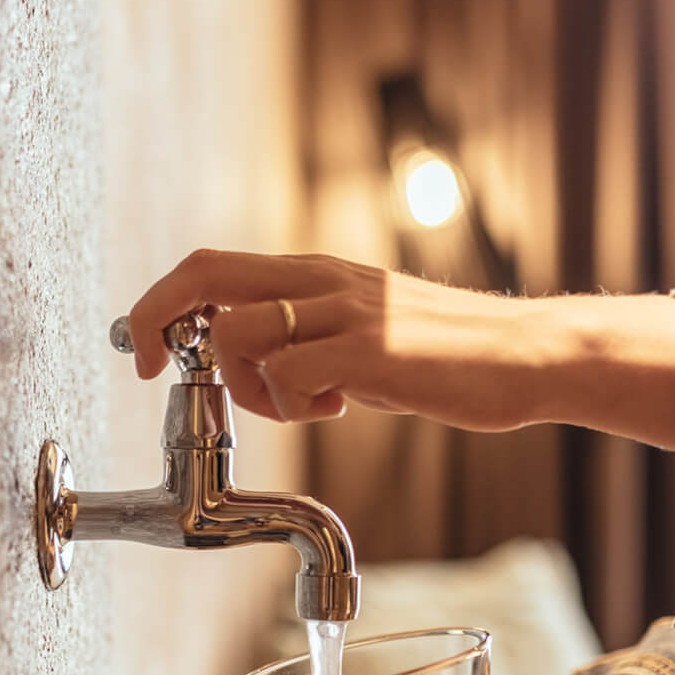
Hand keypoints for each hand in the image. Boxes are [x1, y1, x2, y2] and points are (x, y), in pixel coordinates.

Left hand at [125, 248, 674, 462]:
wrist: (527, 354)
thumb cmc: (445, 353)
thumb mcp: (360, 332)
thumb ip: (305, 341)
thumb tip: (249, 369)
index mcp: (314, 273)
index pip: (210, 265)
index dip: (161, 302)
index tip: (147, 350)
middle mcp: (322, 280)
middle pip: (205, 276)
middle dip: (158, 321)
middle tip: (154, 370)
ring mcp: (347, 311)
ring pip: (238, 334)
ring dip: (244, 385)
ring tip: (299, 405)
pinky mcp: (372, 350)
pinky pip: (289, 374)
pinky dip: (291, 405)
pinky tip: (338, 409)